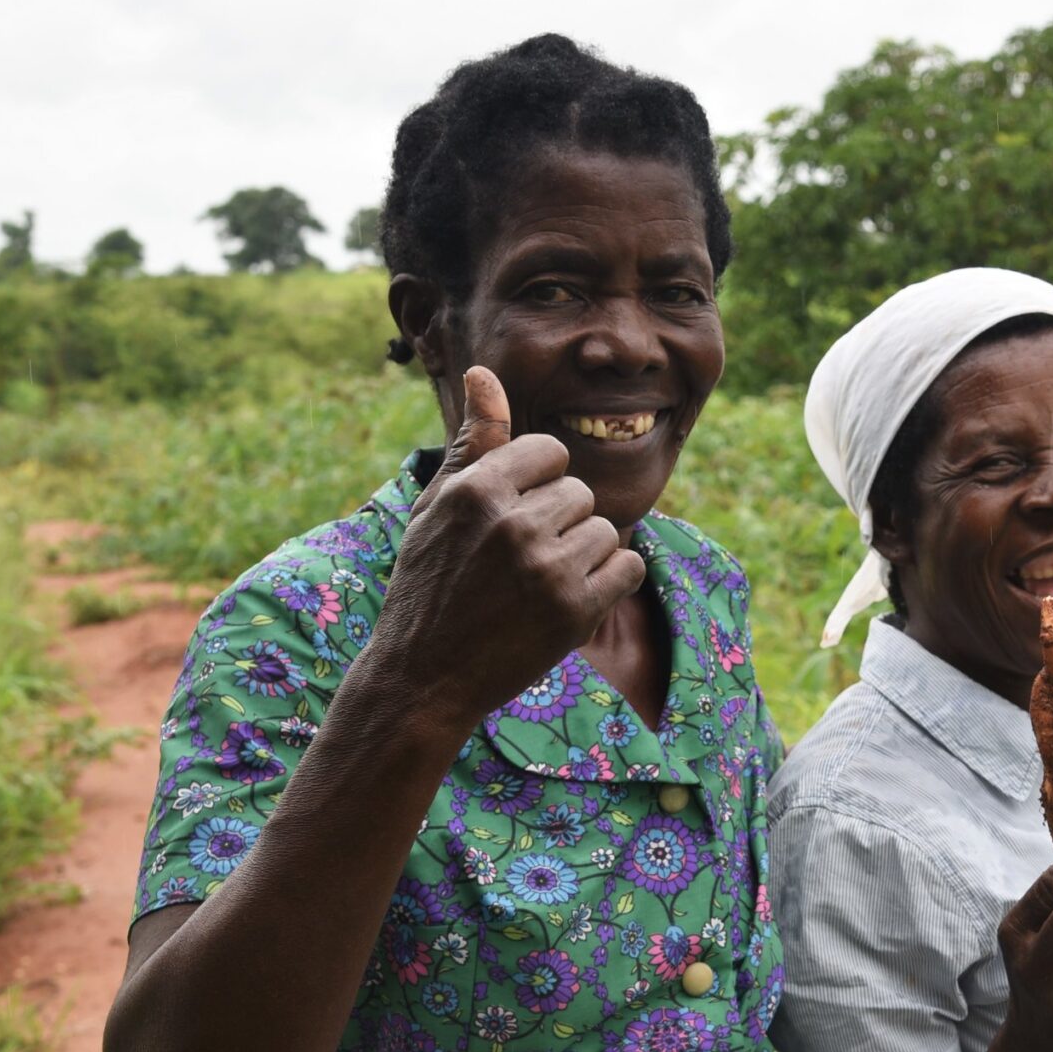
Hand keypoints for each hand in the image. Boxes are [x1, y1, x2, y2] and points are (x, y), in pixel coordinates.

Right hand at [359, 366, 646, 740]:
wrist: (423, 677)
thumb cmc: (429, 583)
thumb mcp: (438, 507)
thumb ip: (473, 442)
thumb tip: (484, 374)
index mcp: (477, 489)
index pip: (550, 452)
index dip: (536, 485)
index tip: (512, 519)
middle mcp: (513, 524)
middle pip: (579, 493)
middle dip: (559, 523)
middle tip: (518, 562)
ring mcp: (546, 569)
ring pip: (605, 529)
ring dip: (584, 555)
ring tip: (539, 583)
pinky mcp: (575, 611)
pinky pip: (629, 568)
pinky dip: (610, 583)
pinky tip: (570, 599)